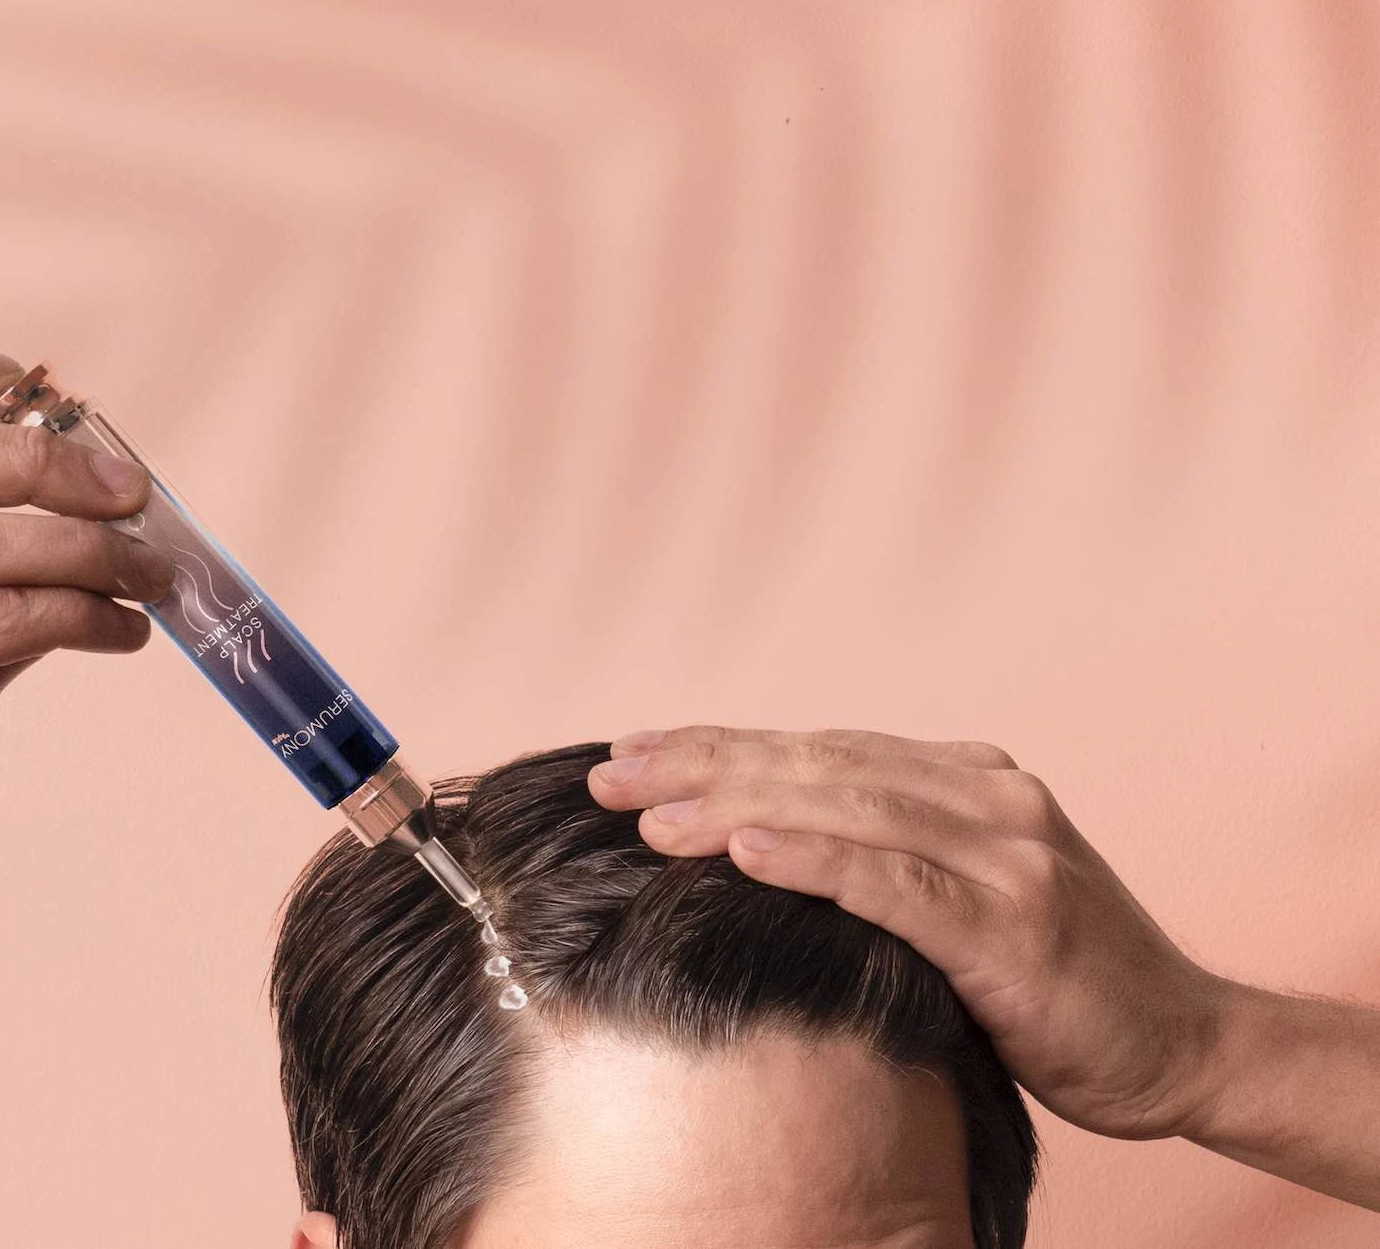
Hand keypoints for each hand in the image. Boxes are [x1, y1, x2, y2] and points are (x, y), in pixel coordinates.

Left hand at [587, 726, 1233, 1141]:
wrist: (1185, 1046)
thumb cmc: (1053, 981)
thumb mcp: (961, 898)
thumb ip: (881, 859)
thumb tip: (747, 847)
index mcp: (967, 779)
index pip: (817, 751)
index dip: (719, 747)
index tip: (629, 751)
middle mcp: (987, 798)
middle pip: (816, 767)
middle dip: (703, 767)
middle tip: (609, 776)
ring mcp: (1006, 856)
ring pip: (843, 811)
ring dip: (735, 809)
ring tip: (649, 816)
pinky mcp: (1014, 924)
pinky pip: (893, 885)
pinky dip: (815, 863)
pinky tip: (743, 853)